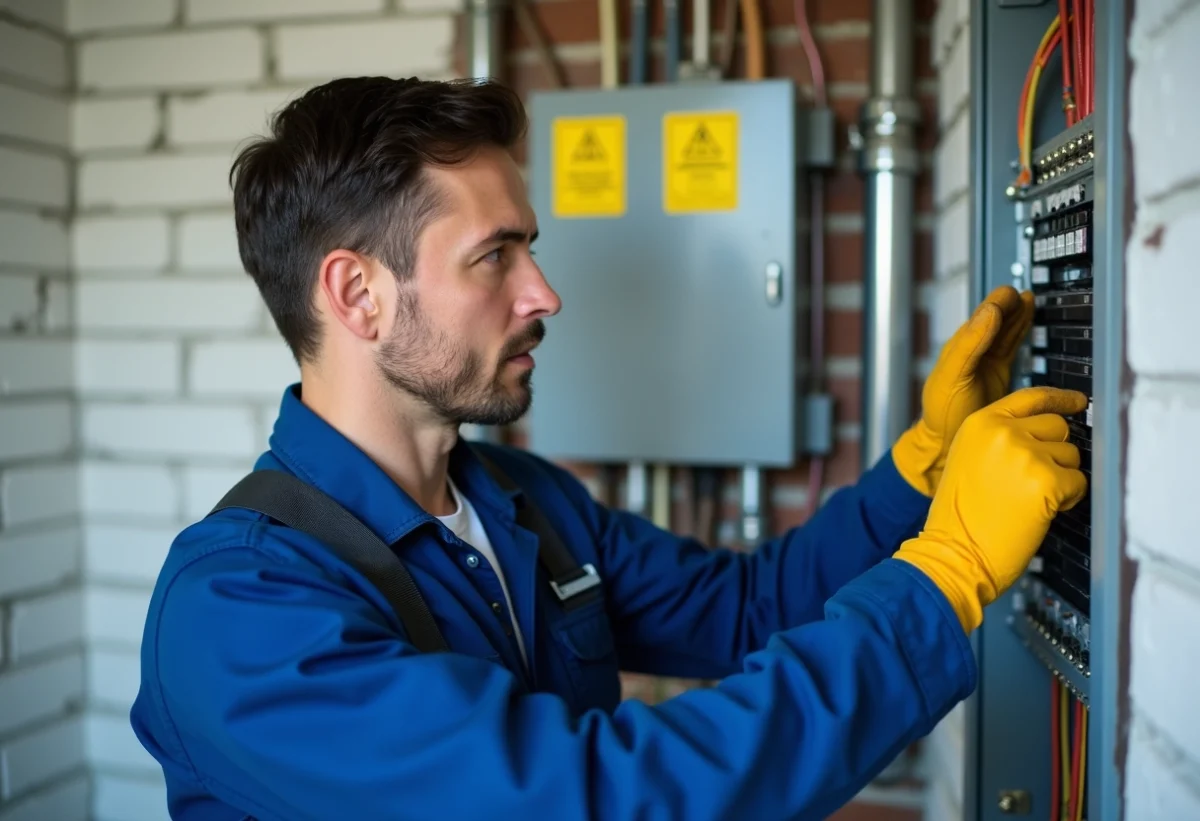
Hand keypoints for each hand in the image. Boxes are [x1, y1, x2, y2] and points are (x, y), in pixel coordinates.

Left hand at [892, 286, 1035, 496]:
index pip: (980, 320)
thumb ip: (969, 345)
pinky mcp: (998, 378)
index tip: (1009, 292)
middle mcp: (971, 355)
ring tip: (1028, 301)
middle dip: (1008, 306)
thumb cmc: (942, 415)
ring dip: (1016, 317)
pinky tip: (1026, 325)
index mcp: (958, 351)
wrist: (947, 447)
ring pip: (1004, 333)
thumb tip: (989, 312)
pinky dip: (1020, 336)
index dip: (996, 304)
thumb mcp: (952, 378)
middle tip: (1022, 294)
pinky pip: (1011, 350)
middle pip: (994, 322)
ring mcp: (985, 365)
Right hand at [893, 387, 1088, 632]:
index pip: (1031, 398)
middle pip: (1057, 427)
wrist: (953, 554)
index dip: (1059, 399)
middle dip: (1054, 453)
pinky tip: (1040, 512)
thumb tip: (1045, 433)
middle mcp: (1003, 431)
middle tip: (1031, 482)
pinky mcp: (1047, 481)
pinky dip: (1067, 500)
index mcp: (981, 423)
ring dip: (1060, 478)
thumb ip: (999, 438)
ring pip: (1072, 456)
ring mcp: (1026, 454)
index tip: (1077, 401)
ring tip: (1028, 500)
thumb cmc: (959, 518)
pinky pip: (1078, 483)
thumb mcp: (969, 459)